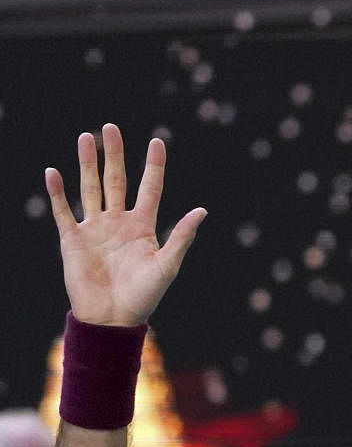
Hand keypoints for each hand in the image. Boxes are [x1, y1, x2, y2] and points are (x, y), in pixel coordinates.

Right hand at [45, 124, 205, 326]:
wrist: (113, 318)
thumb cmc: (145, 296)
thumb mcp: (167, 265)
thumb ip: (182, 236)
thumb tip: (203, 210)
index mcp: (144, 226)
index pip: (149, 188)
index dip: (153, 166)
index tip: (157, 141)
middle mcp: (119, 222)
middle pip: (116, 180)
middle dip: (114, 155)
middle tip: (110, 127)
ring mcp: (95, 229)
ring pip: (91, 188)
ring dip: (86, 164)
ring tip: (85, 138)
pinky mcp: (73, 240)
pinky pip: (64, 211)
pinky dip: (58, 193)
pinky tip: (54, 172)